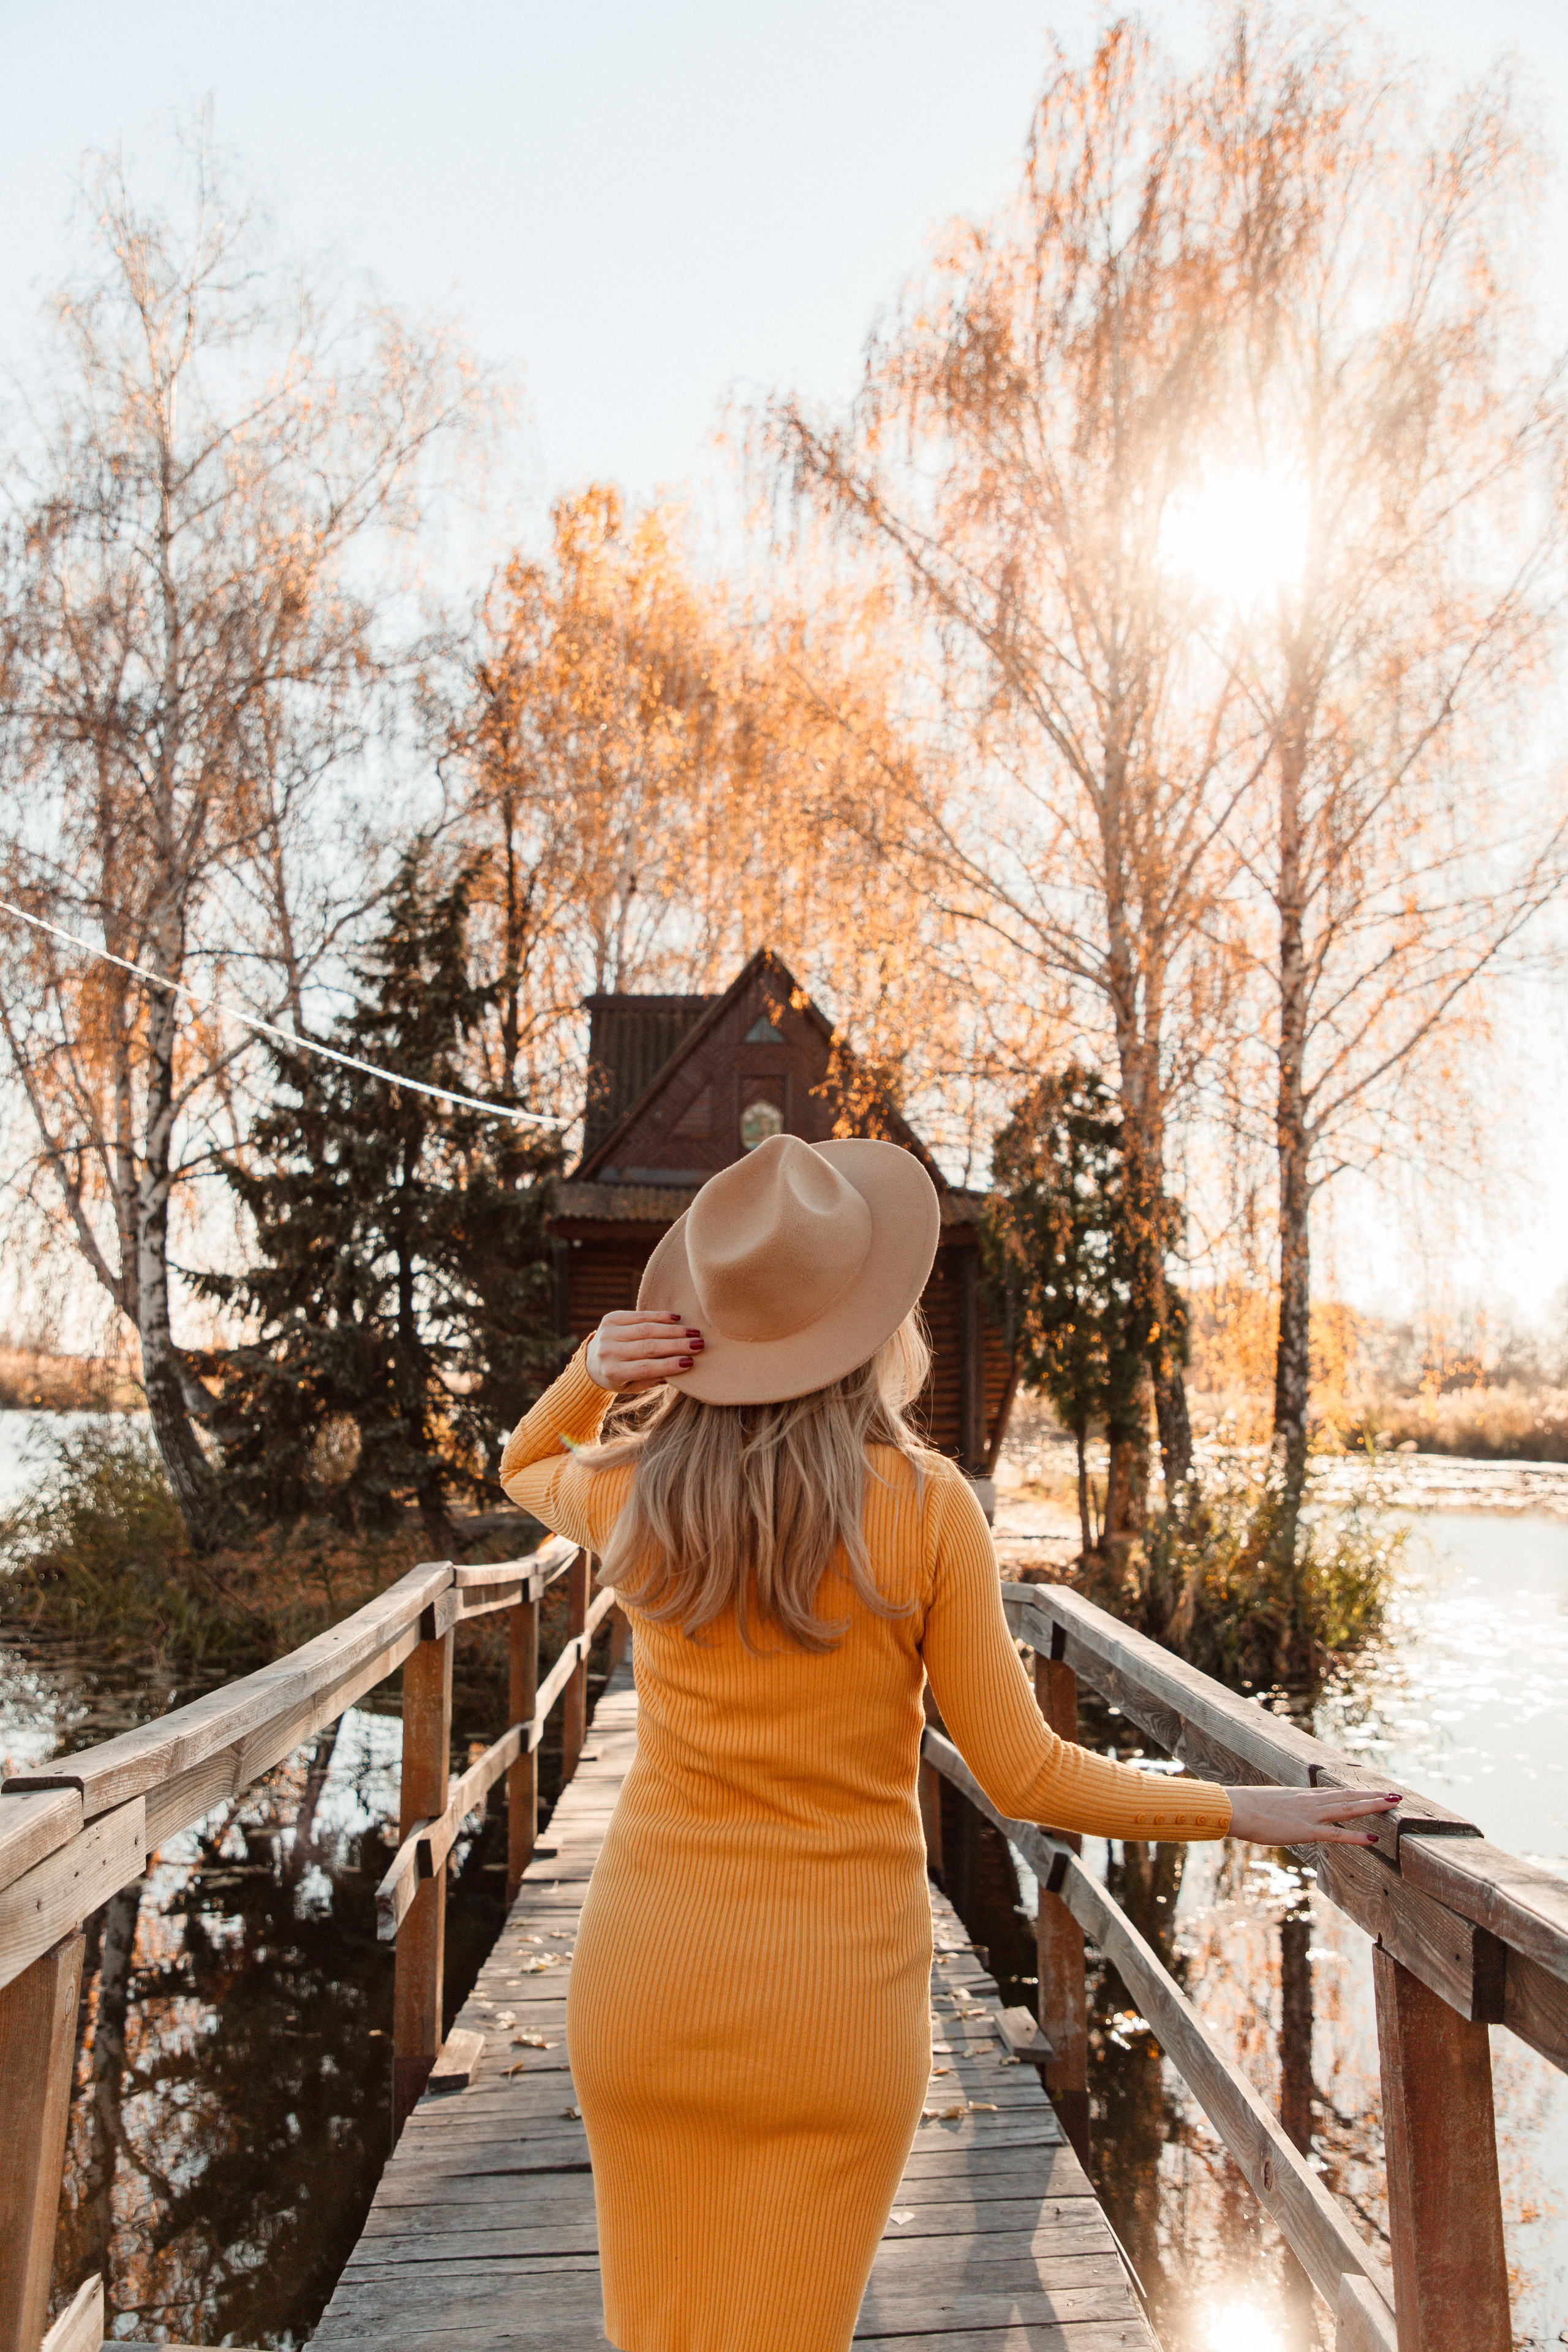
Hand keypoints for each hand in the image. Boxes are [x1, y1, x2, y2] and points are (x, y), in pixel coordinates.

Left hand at [586, 1310, 703, 1393]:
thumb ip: (653, 1378)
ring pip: (646, 1329)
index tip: (690, 1362)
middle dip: (676, 1345)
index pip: (645, 1368)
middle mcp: (608, 1352)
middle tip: (699, 1344)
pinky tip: (677, 1318)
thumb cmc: (619, 1377)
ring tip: (693, 1332)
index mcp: (613, 1372)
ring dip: (673, 1330)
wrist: (591, 1361)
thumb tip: (680, 1368)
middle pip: (648, 1347)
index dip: (668, 1364)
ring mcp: (608, 1333)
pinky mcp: (611, 1318)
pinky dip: (659, 1316)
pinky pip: (639, 1315)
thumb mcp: (633, 1386)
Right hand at [1223, 1784, 1401, 1847]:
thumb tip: (1277, 1813)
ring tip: (1392, 1804)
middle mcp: (1310, 1801)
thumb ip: (1279, 1809)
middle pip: (1348, 1796)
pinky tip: (1373, 1838)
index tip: (1372, 1791)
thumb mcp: (1267, 1805)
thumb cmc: (1245, 1808)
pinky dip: (1355, 1836)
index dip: (1356, 1792)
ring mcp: (1310, 1815)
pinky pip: (1336, 1833)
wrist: (1236, 1808)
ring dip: (1372, 1806)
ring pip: (1348, 1808)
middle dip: (1372, 1796)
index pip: (1335, 1792)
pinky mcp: (1306, 1830)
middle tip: (1395, 1795)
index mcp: (1301, 1796)